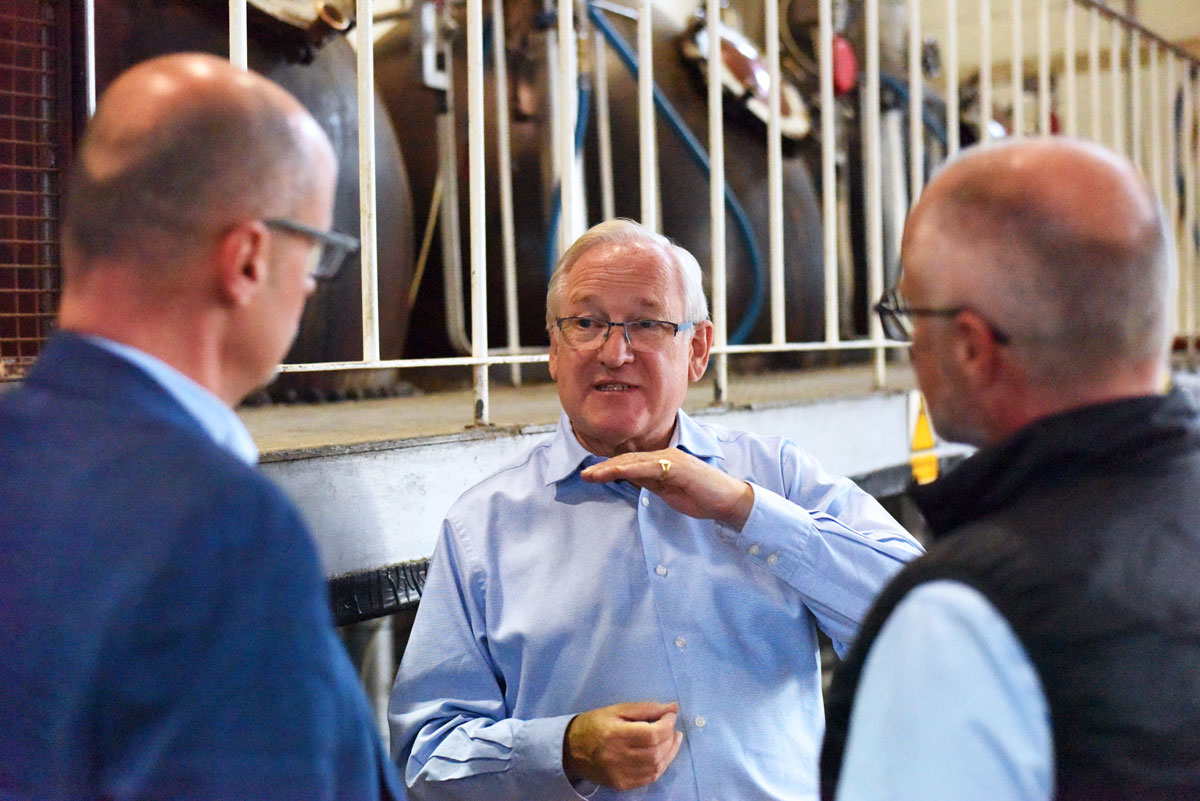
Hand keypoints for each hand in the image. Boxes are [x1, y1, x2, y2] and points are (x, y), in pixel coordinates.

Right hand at [563, 701, 683, 790]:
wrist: (571, 749)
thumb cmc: (594, 724)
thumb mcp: (618, 709)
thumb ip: (646, 708)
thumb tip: (674, 708)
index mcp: (615, 734)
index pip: (651, 734)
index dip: (667, 725)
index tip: (670, 716)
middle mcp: (617, 757)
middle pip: (656, 752)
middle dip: (670, 738)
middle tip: (672, 728)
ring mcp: (619, 774)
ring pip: (656, 767)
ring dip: (669, 753)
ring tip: (672, 740)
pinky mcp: (621, 784)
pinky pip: (649, 778)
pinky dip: (660, 766)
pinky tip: (661, 755)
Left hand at [580, 448, 754, 528]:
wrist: (727, 501)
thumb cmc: (700, 497)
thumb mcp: (667, 491)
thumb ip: (649, 483)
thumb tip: (627, 479)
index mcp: (662, 461)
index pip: (630, 463)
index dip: (609, 468)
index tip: (591, 475)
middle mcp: (665, 455)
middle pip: (628, 459)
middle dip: (604, 468)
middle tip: (583, 475)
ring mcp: (671, 459)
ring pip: (634, 461)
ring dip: (610, 468)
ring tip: (591, 475)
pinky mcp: (678, 467)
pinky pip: (649, 467)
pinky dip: (630, 469)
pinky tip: (615, 473)